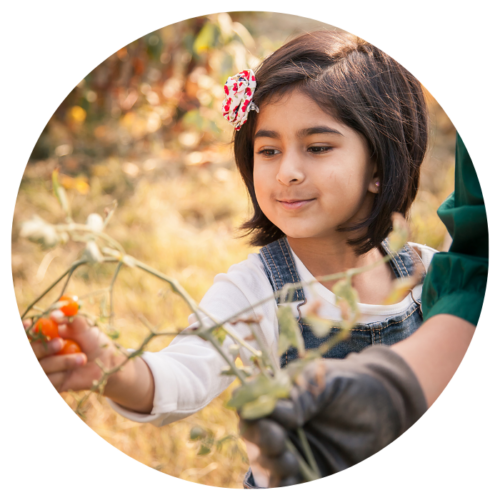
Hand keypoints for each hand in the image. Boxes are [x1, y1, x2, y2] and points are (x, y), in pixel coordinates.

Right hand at [25, 310, 123, 392]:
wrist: (106, 362)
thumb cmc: (93, 340)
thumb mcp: (84, 327)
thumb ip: (70, 319)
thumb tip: (54, 314)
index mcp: (44, 335)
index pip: (27, 331)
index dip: (25, 329)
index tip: (28, 324)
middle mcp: (40, 352)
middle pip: (31, 350)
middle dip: (44, 347)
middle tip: (60, 342)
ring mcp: (44, 368)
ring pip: (41, 366)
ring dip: (61, 362)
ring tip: (83, 358)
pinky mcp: (50, 383)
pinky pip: (48, 381)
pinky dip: (61, 376)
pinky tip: (72, 373)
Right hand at [240, 345, 427, 486]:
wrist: (384, 404)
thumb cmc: (350, 383)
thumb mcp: (327, 381)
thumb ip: (303, 395)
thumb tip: (283, 415)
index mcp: (277, 398)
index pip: (250, 406)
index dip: (251, 415)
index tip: (267, 420)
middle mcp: (280, 425)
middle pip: (254, 439)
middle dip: (261, 443)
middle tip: (279, 442)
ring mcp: (294, 450)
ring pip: (268, 467)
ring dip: (273, 469)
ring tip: (291, 464)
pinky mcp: (312, 473)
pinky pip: (290, 485)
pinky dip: (286, 486)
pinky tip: (294, 483)